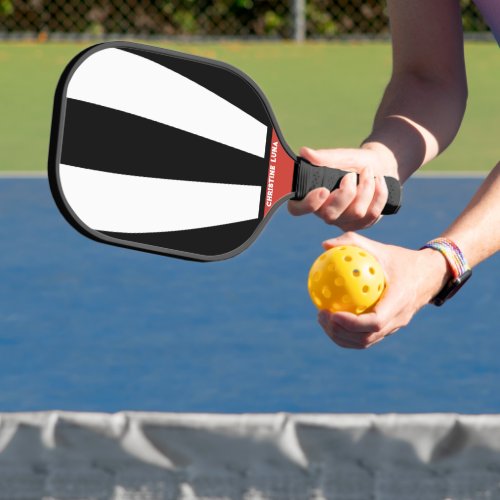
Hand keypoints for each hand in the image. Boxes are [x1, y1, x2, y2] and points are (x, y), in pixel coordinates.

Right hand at [288, 145, 396, 230]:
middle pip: (330, 215)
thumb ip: (324, 157)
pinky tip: (379, 181)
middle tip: (351, 175)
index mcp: (312, 196)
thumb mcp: (341, 156)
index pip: (297, 209)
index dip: (308, 204)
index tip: (323, 190)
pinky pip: (372, 214)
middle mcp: (324, 212)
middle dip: (346, 193)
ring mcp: (343, 221)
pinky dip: (379, 193)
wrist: (379, 166)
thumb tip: (305, 152)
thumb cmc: (354, 162)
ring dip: (366, 188)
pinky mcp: (362, 224)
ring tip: (368, 172)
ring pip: (356, 213)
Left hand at [316, 232, 450, 348]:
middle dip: (339, 332)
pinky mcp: (389, 329)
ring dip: (341, 336)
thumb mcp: (380, 248)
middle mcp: (398, 319)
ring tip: (322, 319)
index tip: (332, 313)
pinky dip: (347, 334)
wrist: (429, 275)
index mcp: (399, 301)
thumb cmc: (401, 259)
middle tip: (321, 315)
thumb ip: (353, 243)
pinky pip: (366, 337)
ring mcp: (394, 327)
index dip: (352, 323)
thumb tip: (325, 245)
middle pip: (366, 338)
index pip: (375, 321)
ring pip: (365, 342)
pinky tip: (332, 319)